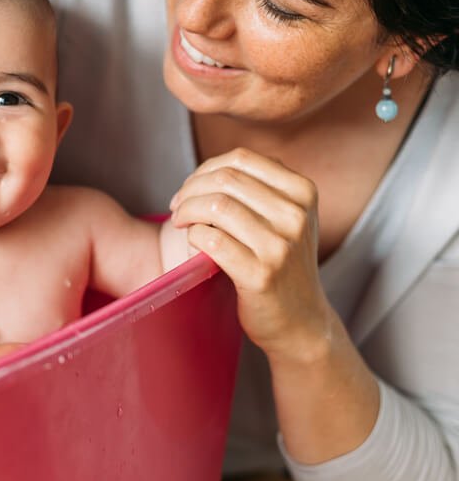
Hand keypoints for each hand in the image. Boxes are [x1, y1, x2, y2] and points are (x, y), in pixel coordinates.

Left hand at [170, 148, 333, 364]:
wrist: (300, 322)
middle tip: (176, 207)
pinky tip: (192, 243)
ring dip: (187, 211)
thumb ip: (259, 188)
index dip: (205, 168)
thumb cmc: (282, 264)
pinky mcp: (261, 275)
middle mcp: (296, 215)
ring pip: (217, 205)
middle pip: (226, 179)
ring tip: (179, 222)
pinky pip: (211, 240)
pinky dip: (193, 235)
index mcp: (303, 192)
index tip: (190, 188)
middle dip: (190, 189)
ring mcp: (281, 246)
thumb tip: (210, 169)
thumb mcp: (286, 218)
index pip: (242, 159)